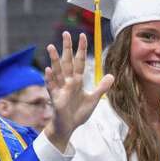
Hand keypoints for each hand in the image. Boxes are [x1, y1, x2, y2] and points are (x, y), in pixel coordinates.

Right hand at [43, 31, 113, 151]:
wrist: (69, 127)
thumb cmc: (78, 113)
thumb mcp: (94, 99)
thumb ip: (102, 87)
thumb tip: (112, 75)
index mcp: (77, 81)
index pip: (80, 61)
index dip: (81, 49)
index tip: (82, 35)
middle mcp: (68, 82)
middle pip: (67, 62)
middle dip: (67, 48)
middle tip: (66, 33)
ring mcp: (61, 89)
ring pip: (57, 71)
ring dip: (54, 59)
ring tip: (51, 46)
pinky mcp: (56, 99)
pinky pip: (52, 87)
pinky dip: (50, 79)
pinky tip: (48, 70)